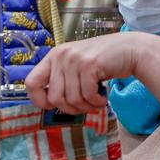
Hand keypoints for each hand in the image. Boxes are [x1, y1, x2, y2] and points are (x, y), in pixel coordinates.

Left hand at [24, 33, 156, 113]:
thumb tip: (49, 105)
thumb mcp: (75, 67)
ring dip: (87, 107)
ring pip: (72, 100)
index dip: (40, 100)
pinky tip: (103, 98)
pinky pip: (87, 96)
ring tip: (96, 100)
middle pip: (55, 99)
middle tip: (85, 105)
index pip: (31, 83)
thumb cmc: (102, 63)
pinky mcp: (89, 64)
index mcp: (53, 57)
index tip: (54, 106)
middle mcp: (60, 55)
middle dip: (71, 109)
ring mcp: (74, 59)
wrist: (129, 50)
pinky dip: (97, 103)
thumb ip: (62, 81)